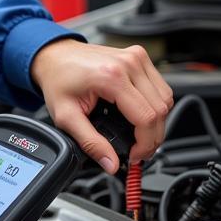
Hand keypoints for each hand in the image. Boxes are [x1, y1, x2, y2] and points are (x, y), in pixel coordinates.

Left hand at [30, 38, 172, 169]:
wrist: (55, 56)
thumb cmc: (58, 80)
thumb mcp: (66, 117)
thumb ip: (90, 143)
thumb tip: (110, 163)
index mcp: (111, 77)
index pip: (146, 117)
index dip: (145, 144)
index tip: (134, 156)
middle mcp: (128, 64)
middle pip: (161, 110)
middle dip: (153, 137)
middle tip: (138, 151)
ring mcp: (136, 58)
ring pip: (166, 99)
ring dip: (157, 122)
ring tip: (140, 136)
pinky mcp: (139, 57)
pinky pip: (160, 87)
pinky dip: (156, 105)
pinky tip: (141, 115)